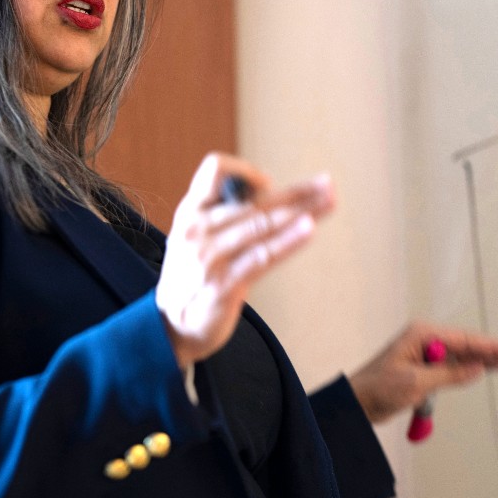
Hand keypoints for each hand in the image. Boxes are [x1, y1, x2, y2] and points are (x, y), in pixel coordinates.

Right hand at [155, 153, 334, 367]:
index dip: (245, 172)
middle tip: (326, 185)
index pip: (214, 170)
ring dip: (300, 212)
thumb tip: (271, 194)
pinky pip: (262, 256)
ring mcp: (210, 257)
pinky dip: (288, 241)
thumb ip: (226, 216)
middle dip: (295, 193)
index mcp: (190, 211)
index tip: (268, 185)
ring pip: (262, 224)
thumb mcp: (196, 237)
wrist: (169, 327)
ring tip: (328, 202)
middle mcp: (198, 229)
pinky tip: (309, 230)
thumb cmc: (191, 277)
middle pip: (254, 200)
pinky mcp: (224, 284)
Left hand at [348, 322, 497, 424]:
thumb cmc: (376, 389)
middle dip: (497, 352)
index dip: (497, 348)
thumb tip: (478, 367)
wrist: (354, 403)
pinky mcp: (422, 367)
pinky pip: (452, 366)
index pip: (468, 341)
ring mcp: (423, 352)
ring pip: (463, 356)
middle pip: (469, 345)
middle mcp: (425, 339)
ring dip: (485, 360)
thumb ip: (449, 374)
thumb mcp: (416, 382)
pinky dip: (469, 369)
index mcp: (422, 335)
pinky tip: (486, 368)